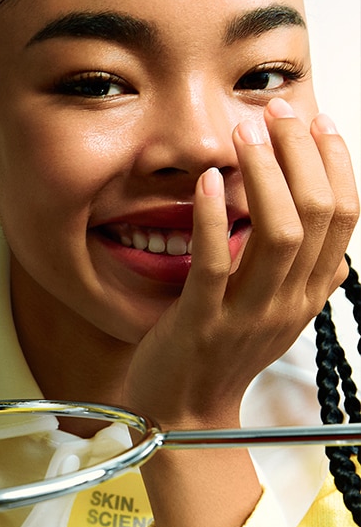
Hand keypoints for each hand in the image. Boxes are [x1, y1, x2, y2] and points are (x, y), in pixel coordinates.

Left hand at [123, 97, 357, 526]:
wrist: (183, 415)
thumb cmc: (223, 357)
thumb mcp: (278, 320)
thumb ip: (305, 284)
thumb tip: (337, 257)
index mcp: (308, 295)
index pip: (343, 219)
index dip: (336, 163)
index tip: (316, 121)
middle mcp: (288, 302)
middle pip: (316, 215)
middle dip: (301, 152)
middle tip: (276, 111)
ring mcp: (248, 314)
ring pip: (278, 233)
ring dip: (265, 174)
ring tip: (245, 132)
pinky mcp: (202, 321)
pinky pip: (215, 263)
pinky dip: (215, 218)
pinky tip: (209, 181)